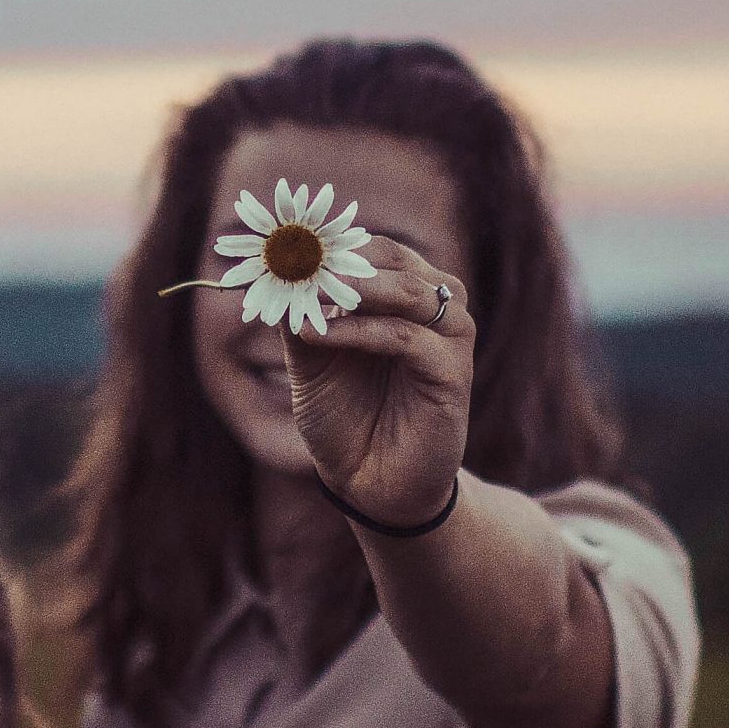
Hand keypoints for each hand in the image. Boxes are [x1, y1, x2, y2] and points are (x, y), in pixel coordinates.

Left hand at [282, 237, 473, 526]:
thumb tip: (276, 271)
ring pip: (408, 292)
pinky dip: (359, 331)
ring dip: (353, 289)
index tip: (285, 244)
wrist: (370, 485)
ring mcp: (450, 340)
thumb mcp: (312, 361)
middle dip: (341, 260)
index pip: (378, 249)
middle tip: (294, 263)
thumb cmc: (346, 418)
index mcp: (407, 297)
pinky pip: (405, 338)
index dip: (333, 243)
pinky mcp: (452, 374)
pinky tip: (319, 333)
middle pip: (395, 261)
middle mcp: (437, 309)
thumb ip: (301, 315)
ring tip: (307, 294)